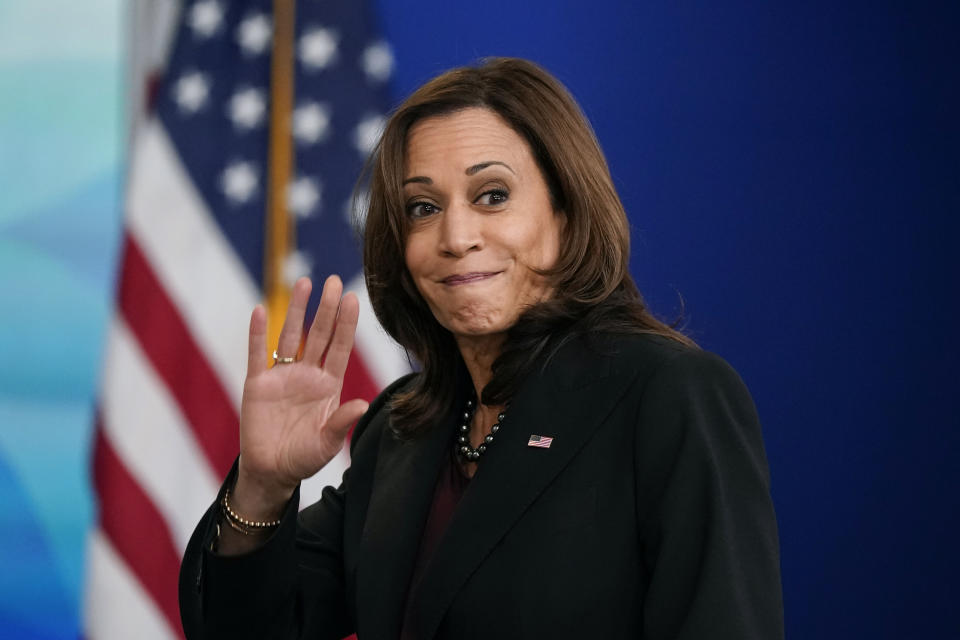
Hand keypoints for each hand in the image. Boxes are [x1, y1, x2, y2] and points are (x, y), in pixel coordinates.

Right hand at [232, 275, 368, 519]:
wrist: (271, 472)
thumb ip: (341, 422)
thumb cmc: (304, 458)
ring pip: (290, 336)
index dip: (346, 324)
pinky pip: (257, 354)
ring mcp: (282, 376)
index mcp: (328, 385)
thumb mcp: (327, 444)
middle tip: (333, 281)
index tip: (353, 298)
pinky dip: (258, 333)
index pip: (339, 348)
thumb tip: (363, 404)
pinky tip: (262, 310)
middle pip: (318, 335)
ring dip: (297, 310)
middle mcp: (307, 374)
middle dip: (326, 309)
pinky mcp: (257, 384)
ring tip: (304, 283)